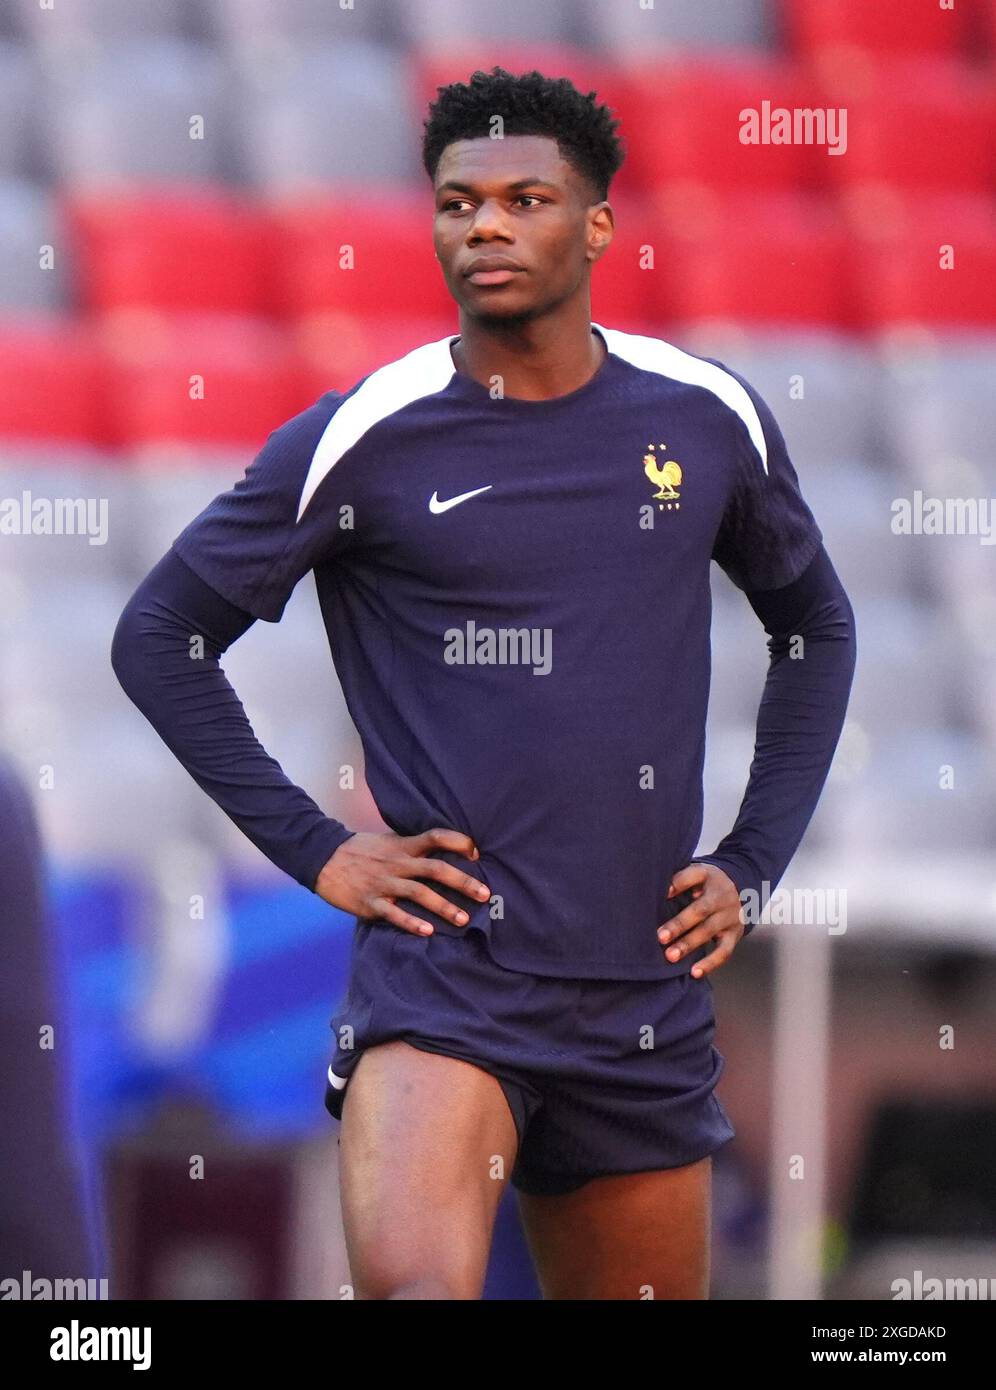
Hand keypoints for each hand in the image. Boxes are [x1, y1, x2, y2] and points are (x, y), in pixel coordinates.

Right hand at [314, 827, 490, 935]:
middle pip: (436, 869)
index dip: (458, 842)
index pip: (436, 837)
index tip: (476, 853)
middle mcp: (397, 863)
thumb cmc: (359, 850)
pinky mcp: (370, 902)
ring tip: (463, 919)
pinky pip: (394, 914)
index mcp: (403, 845)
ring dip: (444, 906)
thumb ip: (411, 846)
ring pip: (419, 894)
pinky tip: (428, 931)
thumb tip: (439, 850)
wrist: (322, 857)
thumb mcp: (387, 840)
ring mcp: (384, 883)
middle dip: (463, 882)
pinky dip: (411, 923)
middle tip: (485, 894)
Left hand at [657, 863, 744, 977]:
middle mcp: (721, 894)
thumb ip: (676, 879)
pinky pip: (724, 951)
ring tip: (670, 956)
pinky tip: (694, 972)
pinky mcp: (735, 934)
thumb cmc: (704, 885)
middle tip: (660, 937)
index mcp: (707, 875)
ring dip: (689, 944)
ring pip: (709, 931)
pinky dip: (710, 963)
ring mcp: (729, 915)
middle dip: (679, 924)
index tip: (663, 893)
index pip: (693, 876)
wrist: (742, 890)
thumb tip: (645, 891)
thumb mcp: (694, 874)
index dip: (678, 883)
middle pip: (701, 909)